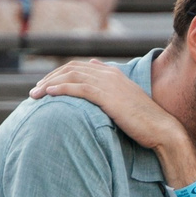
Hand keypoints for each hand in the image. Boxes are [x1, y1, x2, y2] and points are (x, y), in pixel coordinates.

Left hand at [31, 58, 193, 157]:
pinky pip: (79, 88)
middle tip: (34, 91)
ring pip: (71, 77)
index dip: (58, 74)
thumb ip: (109, 89)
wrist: (161, 129)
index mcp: (112, 73)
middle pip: (71, 69)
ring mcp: (109, 84)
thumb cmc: (143, 121)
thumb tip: (93, 76)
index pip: (78, 66)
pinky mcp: (108, 97)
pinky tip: (49, 94)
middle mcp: (109, 74)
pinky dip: (61, 89)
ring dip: (50, 84)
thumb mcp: (125, 101)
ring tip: (35, 94)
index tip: (45, 86)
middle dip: (49, 78)